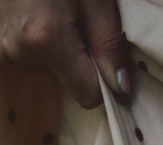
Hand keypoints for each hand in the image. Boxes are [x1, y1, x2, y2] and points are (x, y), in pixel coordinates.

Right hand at [0, 0, 130, 107]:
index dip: (102, 79)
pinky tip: (31, 9)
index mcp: (46, 38)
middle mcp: (18, 49)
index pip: (88, 95)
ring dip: (52, 42)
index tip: (104, 54)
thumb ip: (107, 40)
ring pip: (43, 64)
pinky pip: (22, 51)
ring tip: (48, 5)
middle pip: (65, 78)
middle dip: (76, 54)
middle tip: (71, 12)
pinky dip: (32, 36)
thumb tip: (122, 89)